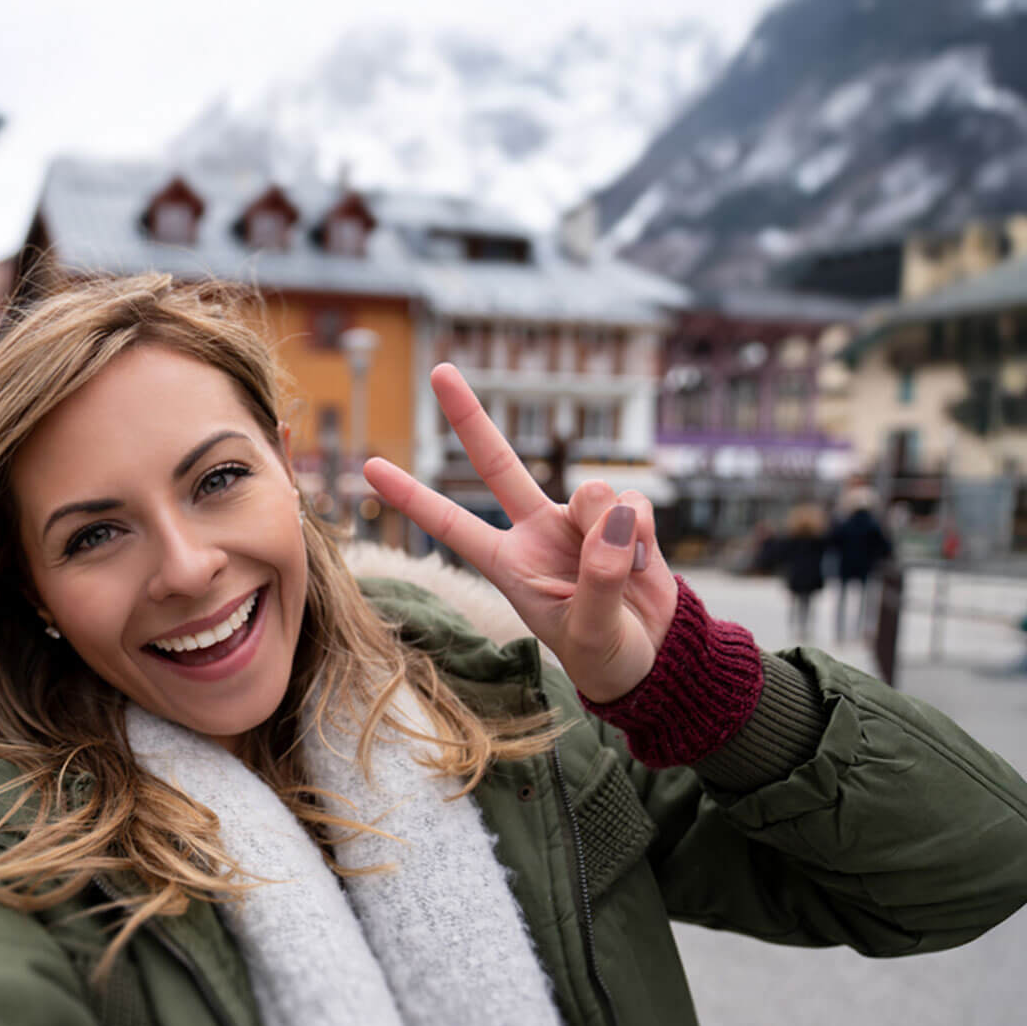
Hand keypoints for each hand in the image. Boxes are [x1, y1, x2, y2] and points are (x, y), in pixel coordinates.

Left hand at [363, 364, 678, 702]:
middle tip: (439, 371)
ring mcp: (578, 519)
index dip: (413, 497)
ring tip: (622, 573)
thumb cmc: (608, 654)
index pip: (451, 525)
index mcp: (508, 564)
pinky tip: (643, 562)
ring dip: (613, 529)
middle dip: (469, 416)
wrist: (657, 654)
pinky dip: (644, 534)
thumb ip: (598, 579)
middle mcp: (536, 531)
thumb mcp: (593, 633)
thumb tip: (613, 517)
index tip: (369, 468)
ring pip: (593, 492)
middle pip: (497, 463)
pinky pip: (635, 502)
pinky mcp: (622, 515)